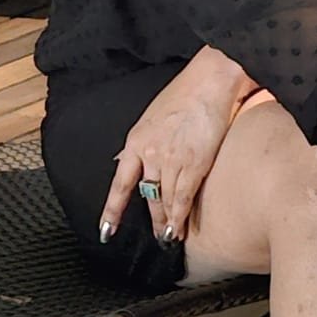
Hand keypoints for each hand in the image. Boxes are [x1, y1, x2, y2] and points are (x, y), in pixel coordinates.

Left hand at [100, 45, 256, 242]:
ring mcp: (170, 160)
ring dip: (167, 222)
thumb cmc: (187, 92)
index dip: (113, 210)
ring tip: (170, 237)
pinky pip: (183, 198)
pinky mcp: (194, 163)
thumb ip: (145, 141)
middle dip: (152, 219)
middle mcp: (149, 153)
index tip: (107, 231)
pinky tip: (180, 228)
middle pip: (147, 196)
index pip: (120, 183)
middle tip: (158, 236)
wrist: (210, 80)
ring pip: (165, 201)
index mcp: (136, 140)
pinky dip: (180, 217)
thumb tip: (136, 159)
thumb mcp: (153, 116)